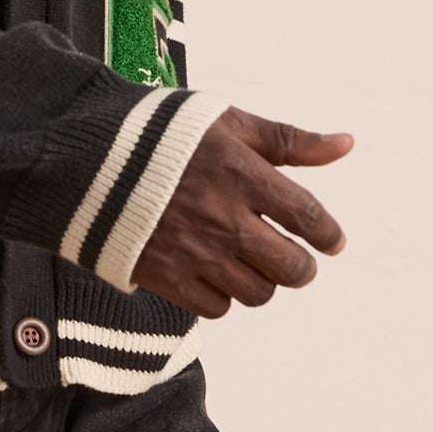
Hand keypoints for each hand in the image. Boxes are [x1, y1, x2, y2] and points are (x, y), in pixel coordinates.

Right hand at [131, 107, 353, 319]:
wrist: (85, 160)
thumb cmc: (163, 134)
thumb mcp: (228, 123)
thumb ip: (289, 140)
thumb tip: (347, 144)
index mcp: (241, 174)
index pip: (306, 216)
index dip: (328, 235)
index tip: (334, 242)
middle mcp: (223, 218)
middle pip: (291, 268)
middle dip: (302, 268)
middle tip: (295, 260)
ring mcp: (195, 252)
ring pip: (258, 292)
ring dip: (264, 282)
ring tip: (252, 264)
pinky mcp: (166, 278)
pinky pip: (218, 308)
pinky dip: (225, 297)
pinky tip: (217, 274)